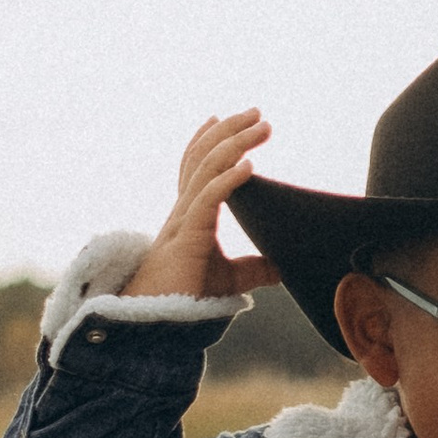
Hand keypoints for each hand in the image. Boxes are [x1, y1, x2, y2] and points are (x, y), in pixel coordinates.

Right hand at [123, 111, 281, 303]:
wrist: (156, 324)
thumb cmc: (185, 298)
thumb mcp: (229, 279)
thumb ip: (253, 269)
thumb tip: (281, 268)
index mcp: (188, 215)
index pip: (193, 167)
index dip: (205, 140)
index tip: (221, 117)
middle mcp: (183, 210)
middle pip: (203, 157)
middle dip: (230, 131)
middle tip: (257, 112)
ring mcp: (183, 221)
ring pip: (207, 170)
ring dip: (236, 144)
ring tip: (262, 127)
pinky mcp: (187, 238)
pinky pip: (208, 200)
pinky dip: (229, 180)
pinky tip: (249, 166)